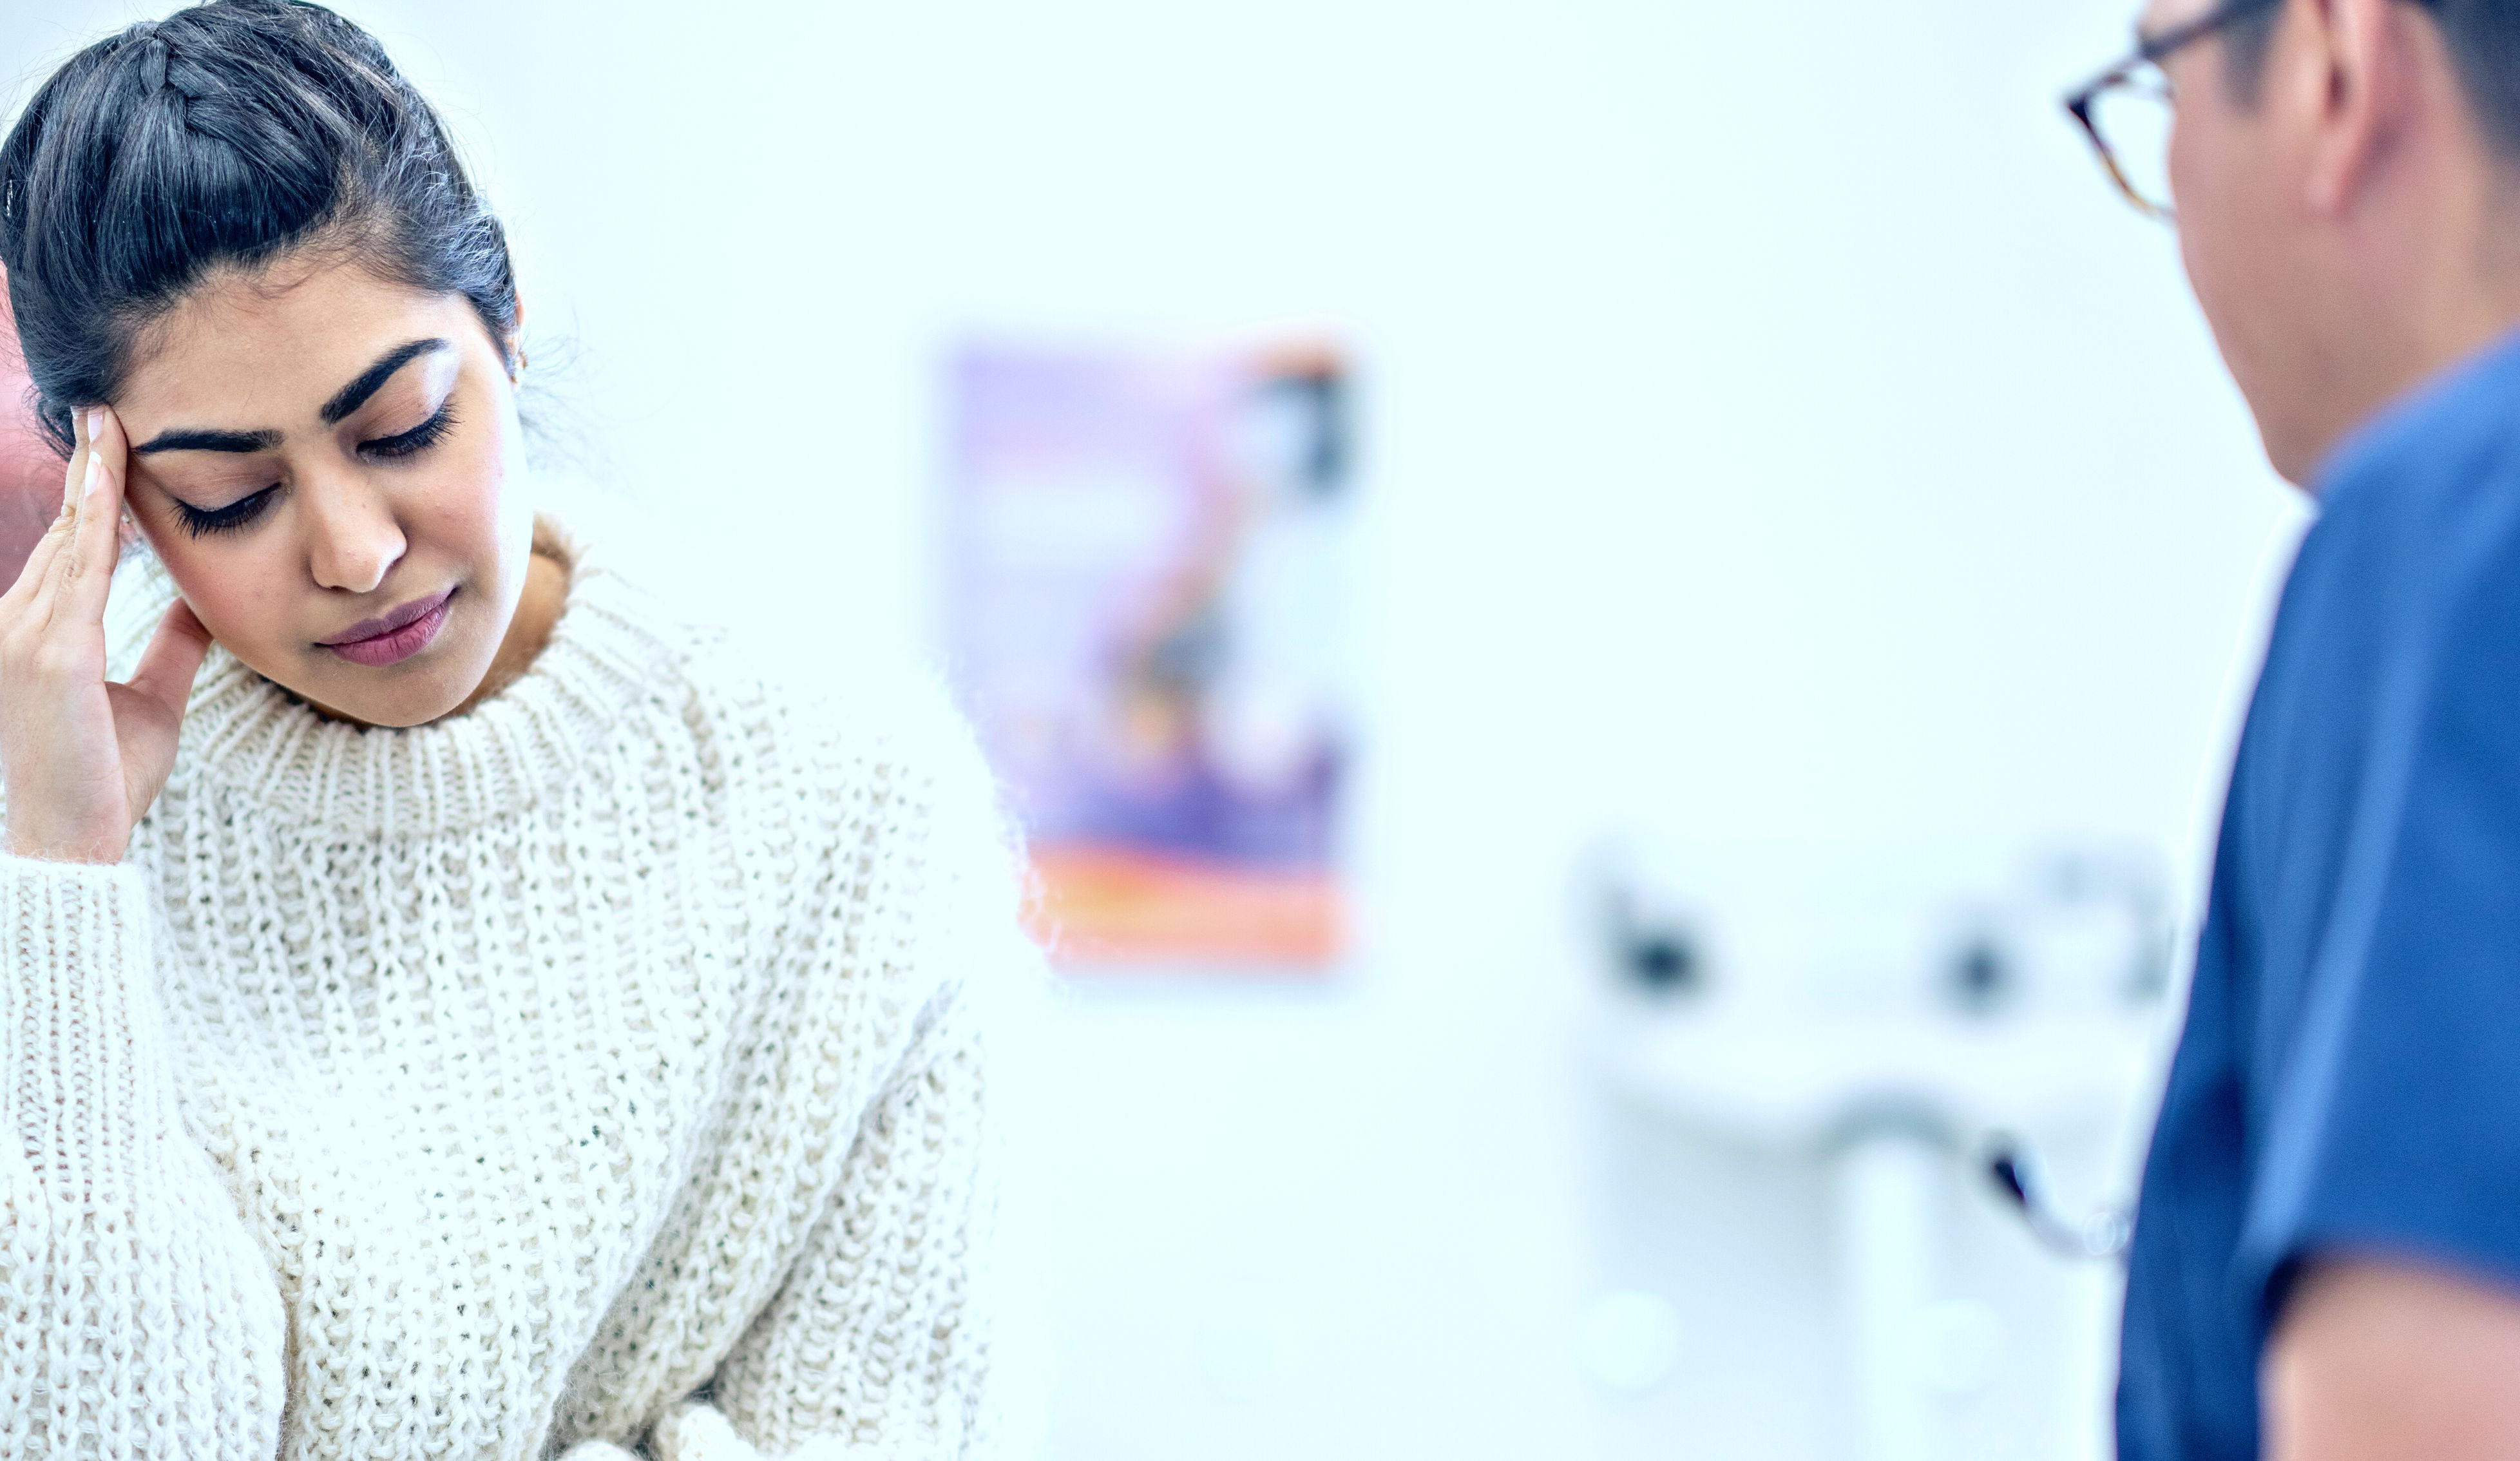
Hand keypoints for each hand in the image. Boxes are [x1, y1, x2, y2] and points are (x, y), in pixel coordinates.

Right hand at [0, 407, 211, 863]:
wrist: (74, 844)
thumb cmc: (105, 783)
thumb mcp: (151, 701)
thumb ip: (169, 651)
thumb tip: (200, 607)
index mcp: (41, 636)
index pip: (69, 552)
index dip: (94, 500)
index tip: (114, 448)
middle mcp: (19, 626)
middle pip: (64, 534)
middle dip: (88, 472)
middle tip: (108, 409)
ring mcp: (25, 637)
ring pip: (67, 541)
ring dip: (90, 480)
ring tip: (109, 422)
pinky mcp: (47, 652)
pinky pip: (76, 571)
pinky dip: (94, 523)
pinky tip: (110, 481)